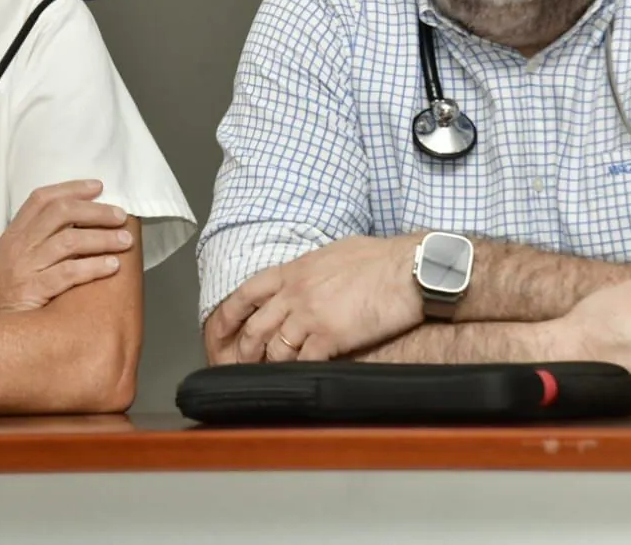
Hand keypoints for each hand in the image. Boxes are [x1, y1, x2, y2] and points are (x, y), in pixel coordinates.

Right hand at [0, 180, 133, 322]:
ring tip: (125, 240)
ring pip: (69, 241)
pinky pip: (69, 273)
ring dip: (102, 238)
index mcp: (13, 235)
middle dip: (96, 211)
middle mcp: (18, 246)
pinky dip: (94, 267)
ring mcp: (24, 267)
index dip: (72, 189)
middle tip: (120, 216)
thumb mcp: (10, 260)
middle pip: (60, 213)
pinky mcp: (32, 291)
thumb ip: (35, 242)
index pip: (41, 199)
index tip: (97, 187)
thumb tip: (76, 228)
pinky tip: (111, 266)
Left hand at [207, 236, 423, 363]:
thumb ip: (312, 270)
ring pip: (275, 350)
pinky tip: (305, 376)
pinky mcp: (330, 336)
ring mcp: (311, 315)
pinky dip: (301, 372)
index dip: (229, 315)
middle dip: (245, 352)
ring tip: (276, 377)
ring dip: (273, 366)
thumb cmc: (381, 259)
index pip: (247, 292)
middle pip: (255, 328)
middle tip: (246, 366)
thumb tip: (306, 280)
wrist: (410, 268)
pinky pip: (303, 362)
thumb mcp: (335, 253)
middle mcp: (296, 292)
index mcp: (295, 270)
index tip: (220, 331)